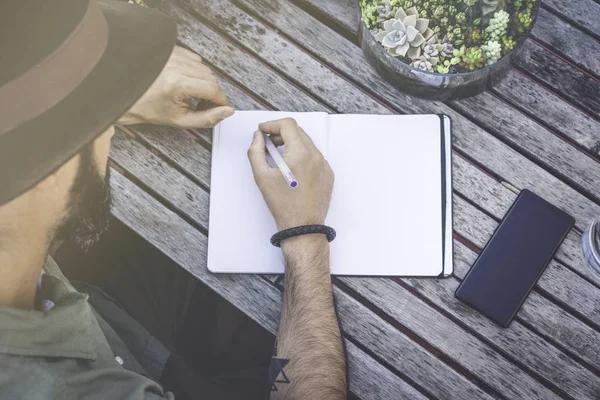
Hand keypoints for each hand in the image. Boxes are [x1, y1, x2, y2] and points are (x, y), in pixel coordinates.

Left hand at [117, 45, 233, 127]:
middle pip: (210, 77)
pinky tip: (185, 82)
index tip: (222, 108)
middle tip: (204, 105)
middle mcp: (175, 65)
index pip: (213, 89)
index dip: (221, 101)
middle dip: (213, 93)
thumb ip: (207, 118)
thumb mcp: (179, 120)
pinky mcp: (170, 50)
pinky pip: (194, 59)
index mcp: (177, 84)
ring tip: (193, 95)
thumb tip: (228, 112)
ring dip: (204, 82)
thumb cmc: (148, 109)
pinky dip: (195, 71)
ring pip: (204, 68)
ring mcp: (172, 55)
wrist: (124, 95)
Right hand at [247, 118, 333, 231]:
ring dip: (291, 144)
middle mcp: (316, 156)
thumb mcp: (262, 176)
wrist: (303, 226)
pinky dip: (302, 156)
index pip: (288, 125)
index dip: (272, 124)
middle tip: (267, 142)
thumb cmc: (283, 204)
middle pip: (298, 132)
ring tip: (278, 157)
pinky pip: (314, 156)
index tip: (262, 131)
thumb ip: (256, 151)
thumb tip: (257, 137)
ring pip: (307, 143)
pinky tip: (291, 169)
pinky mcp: (328, 174)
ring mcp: (324, 165)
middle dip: (280, 133)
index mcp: (301, 153)